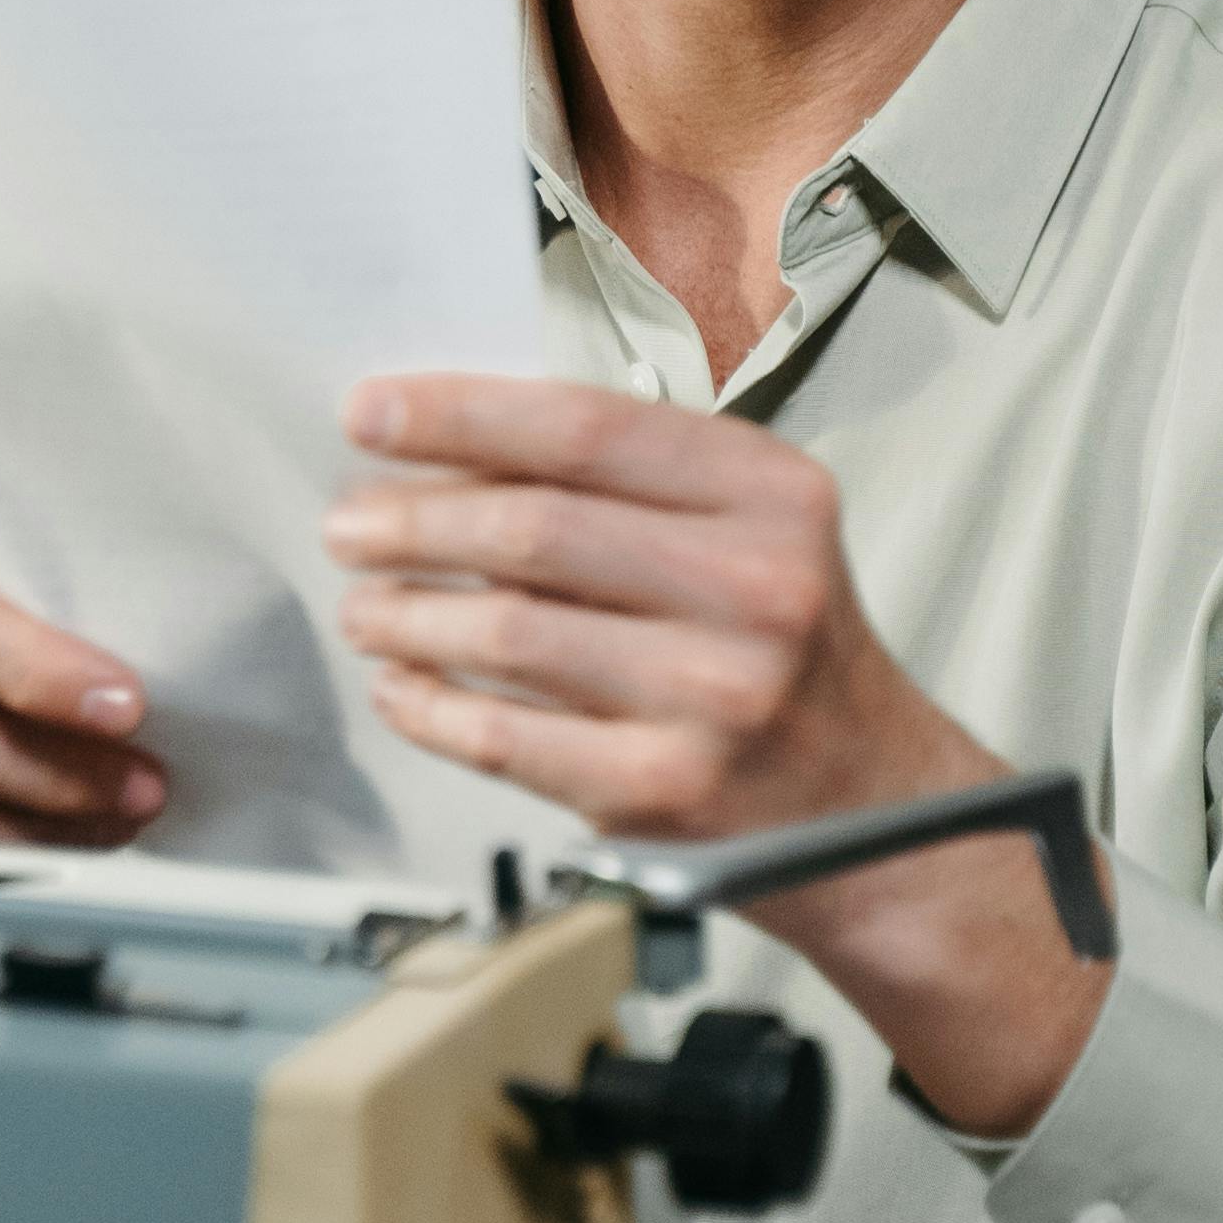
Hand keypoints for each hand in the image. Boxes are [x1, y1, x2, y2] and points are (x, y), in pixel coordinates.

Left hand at [325, 377, 1106, 1134]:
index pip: (587, 430)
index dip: (461, 415)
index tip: (373, 412)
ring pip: (505, 634)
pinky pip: (503, 738)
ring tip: (364, 605)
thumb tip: (452, 452)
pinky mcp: (664, 789)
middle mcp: (756, 590)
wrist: (872, 810)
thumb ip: (631, 485)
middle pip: (533, 530)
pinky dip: (429, 707)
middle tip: (350, 523)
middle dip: (411, 520)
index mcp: (772, 496)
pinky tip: (401, 685)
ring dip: (406, 613)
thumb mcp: (753, 533)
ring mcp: (712, 696)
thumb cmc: (789, 656)